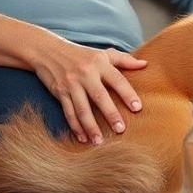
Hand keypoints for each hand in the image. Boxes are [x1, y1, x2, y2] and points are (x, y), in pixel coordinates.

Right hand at [29, 39, 147, 144]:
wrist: (47, 51)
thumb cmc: (81, 54)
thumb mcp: (103, 53)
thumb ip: (124, 59)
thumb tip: (145, 64)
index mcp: (100, 63)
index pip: (117, 80)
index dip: (128, 94)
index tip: (137, 108)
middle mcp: (86, 74)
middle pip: (100, 96)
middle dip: (110, 114)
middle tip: (120, 129)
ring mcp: (71, 84)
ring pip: (82, 109)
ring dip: (91, 127)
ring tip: (99, 141)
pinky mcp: (60, 93)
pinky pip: (68, 112)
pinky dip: (75, 127)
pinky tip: (83, 138)